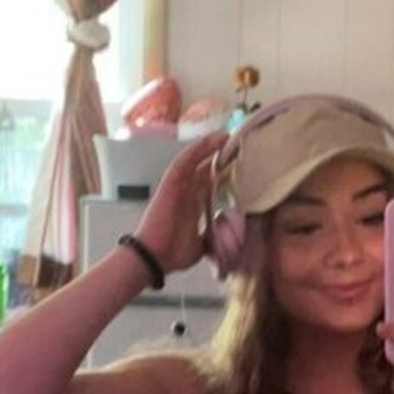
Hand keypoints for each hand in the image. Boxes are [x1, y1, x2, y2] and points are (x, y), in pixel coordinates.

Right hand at [133, 130, 226, 276]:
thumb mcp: (200, 246)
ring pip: (195, 160)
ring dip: (210, 148)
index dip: (223, 175)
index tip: (240, 167)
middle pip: (204, 169)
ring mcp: (177, 186)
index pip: (209, 185)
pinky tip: (212, 139)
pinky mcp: (171, 183)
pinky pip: (185, 161)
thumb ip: (211, 239)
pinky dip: (198, 149)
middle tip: (238, 145)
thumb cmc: (172, 254)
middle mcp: (185, 192)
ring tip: (226, 136)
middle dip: (220, 157)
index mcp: (191, 206)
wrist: (153, 257)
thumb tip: (226, 241)